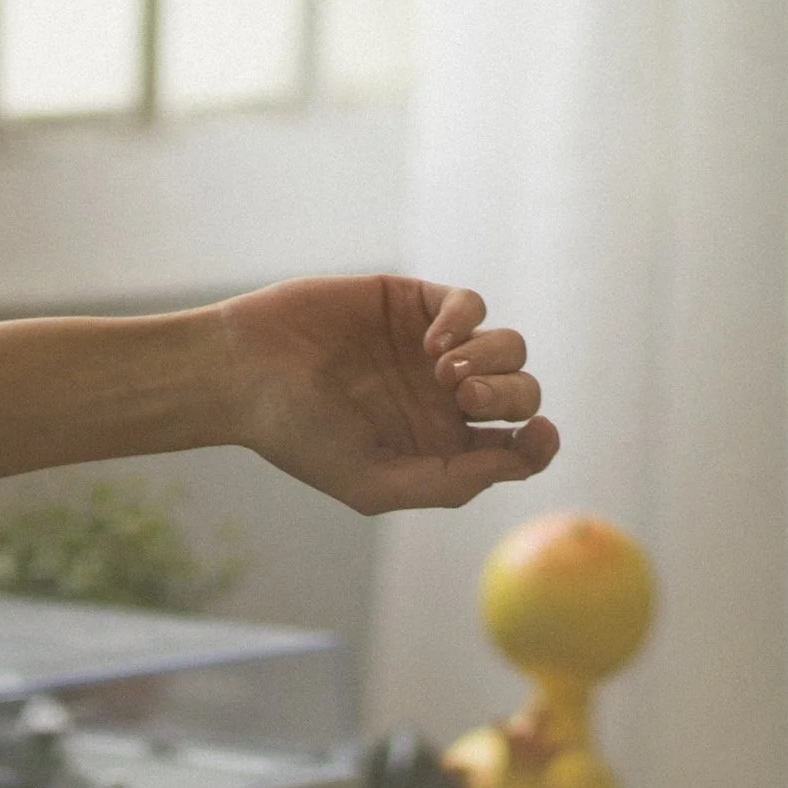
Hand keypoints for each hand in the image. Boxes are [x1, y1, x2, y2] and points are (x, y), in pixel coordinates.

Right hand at [223, 274, 557, 514]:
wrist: (247, 373)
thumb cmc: (301, 437)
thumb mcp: (375, 483)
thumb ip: (448, 483)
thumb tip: (517, 461)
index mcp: (442, 450)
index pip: (518, 448)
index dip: (541, 443)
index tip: (539, 434)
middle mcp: (446, 402)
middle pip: (522, 395)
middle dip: (509, 395)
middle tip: (463, 395)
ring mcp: (434, 350)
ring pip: (509, 347)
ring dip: (492, 358)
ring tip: (444, 371)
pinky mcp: (415, 303)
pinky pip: (471, 304)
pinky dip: (464, 320)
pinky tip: (433, 341)